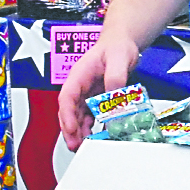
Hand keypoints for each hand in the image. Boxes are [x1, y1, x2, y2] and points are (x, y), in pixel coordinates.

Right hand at [56, 33, 144, 149]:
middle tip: (75, 145)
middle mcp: (80, 86)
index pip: (66, 97)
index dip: (67, 114)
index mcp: (79, 75)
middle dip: (70, 130)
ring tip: (85, 146)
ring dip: (80, 132)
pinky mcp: (95, 100)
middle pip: (69, 111)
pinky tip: (98, 137)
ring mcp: (87, 94)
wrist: (122, 43)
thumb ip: (115, 79)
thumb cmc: (116, 46)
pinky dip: (92, 128)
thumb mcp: (118, 59)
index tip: (71, 128)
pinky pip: (91, 116)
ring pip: (78, 117)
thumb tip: (114, 100)